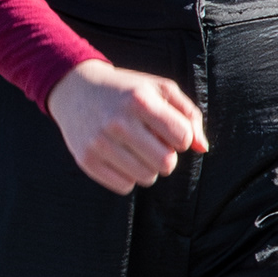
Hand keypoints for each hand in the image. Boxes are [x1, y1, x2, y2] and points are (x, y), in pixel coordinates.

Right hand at [48, 58, 207, 192]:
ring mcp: (99, 143)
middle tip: (154, 144)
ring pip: (146, 178)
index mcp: (140, 100)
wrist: (75, 89)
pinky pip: (124, 186)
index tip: (169, 129)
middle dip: (167, 157)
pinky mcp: (86, 160)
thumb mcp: (160, 90)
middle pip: (166, 163)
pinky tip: (120, 157)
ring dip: (148, 168)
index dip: (181, 137)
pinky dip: (128, 177)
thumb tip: (202, 148)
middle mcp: (118, 122)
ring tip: (136, 149)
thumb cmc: (127, 90)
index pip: (182, 138)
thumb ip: (189, 115)